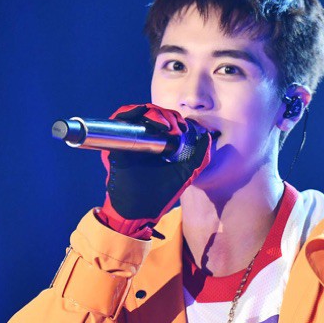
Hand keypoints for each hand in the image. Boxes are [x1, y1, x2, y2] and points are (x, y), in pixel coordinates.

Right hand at [97, 103, 210, 236]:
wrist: (138, 210)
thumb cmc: (160, 196)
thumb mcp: (185, 174)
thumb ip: (199, 158)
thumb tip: (207, 137)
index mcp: (157, 145)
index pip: (164, 121)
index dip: (174, 119)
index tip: (183, 128)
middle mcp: (142, 140)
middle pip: (152, 114)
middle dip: (166, 115)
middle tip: (174, 127)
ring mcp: (128, 140)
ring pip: (138, 112)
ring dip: (153, 112)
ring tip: (165, 125)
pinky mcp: (116, 142)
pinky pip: (119, 118)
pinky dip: (131, 111)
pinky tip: (148, 119)